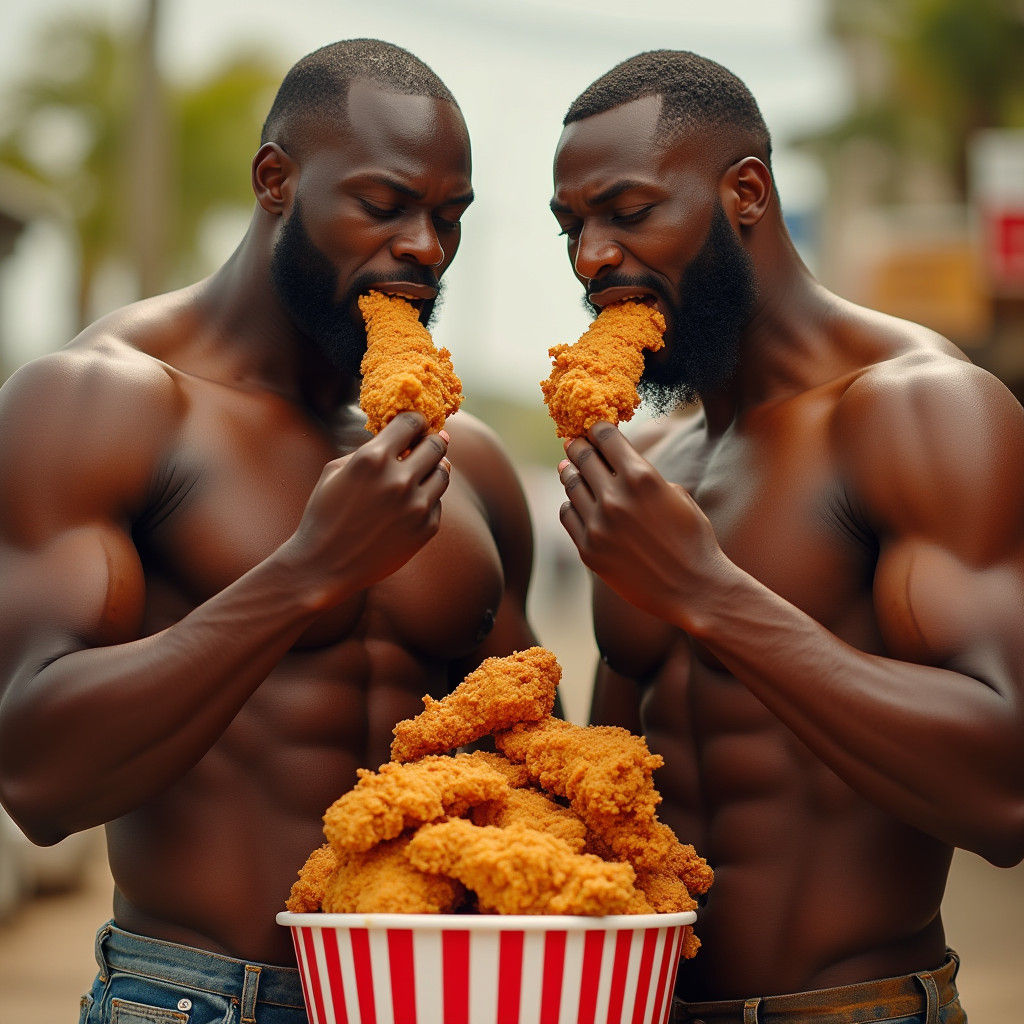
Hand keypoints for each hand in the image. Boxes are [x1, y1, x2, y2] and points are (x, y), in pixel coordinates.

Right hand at [284, 412, 450, 604]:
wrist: (325, 566)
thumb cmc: (325, 514)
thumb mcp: (336, 470)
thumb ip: (370, 450)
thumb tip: (402, 438)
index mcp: (373, 459)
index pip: (412, 422)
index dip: (416, 420)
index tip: (417, 423)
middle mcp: (399, 480)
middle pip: (435, 444)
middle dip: (432, 440)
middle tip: (429, 441)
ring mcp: (416, 506)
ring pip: (444, 472)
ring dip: (435, 467)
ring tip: (422, 470)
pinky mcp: (426, 528)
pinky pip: (437, 501)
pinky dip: (428, 497)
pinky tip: (409, 503)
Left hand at [558, 421, 725, 626]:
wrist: (694, 589)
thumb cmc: (693, 539)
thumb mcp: (675, 494)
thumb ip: (643, 476)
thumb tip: (617, 464)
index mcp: (641, 477)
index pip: (605, 437)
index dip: (596, 428)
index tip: (592, 427)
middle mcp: (615, 497)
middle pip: (583, 458)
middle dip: (578, 446)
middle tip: (572, 442)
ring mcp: (598, 525)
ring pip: (572, 486)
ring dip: (570, 473)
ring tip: (568, 468)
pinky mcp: (589, 549)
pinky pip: (569, 515)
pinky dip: (571, 505)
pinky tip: (575, 502)